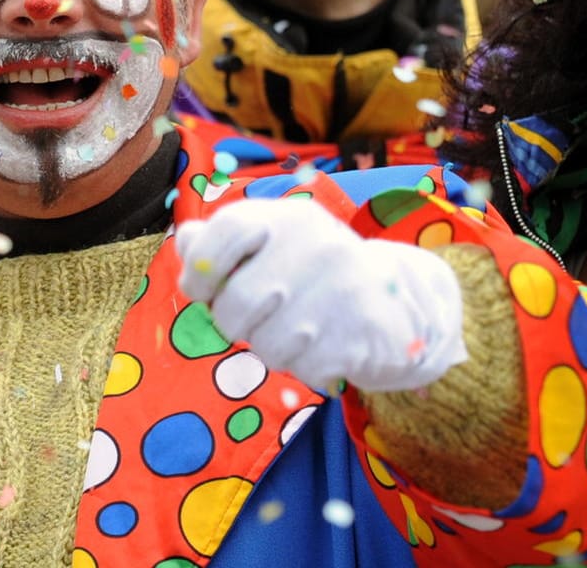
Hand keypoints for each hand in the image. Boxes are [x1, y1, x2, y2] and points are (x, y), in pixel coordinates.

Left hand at [176, 198, 466, 392]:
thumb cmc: (316, 273)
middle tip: (261, 317)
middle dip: (235, 323)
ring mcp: (340, 291)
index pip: (225, 232)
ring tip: (299, 330)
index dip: (200, 269)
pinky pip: (300, 368)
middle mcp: (316, 246)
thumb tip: (187, 241)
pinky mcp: (358, 335)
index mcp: (289, 218)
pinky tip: (324, 345)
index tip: (203, 289)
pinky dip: (305, 366)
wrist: (399, 302)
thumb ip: (223, 242)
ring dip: (273, 348)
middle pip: (234, 306)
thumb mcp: (274, 244)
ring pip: (265, 345)